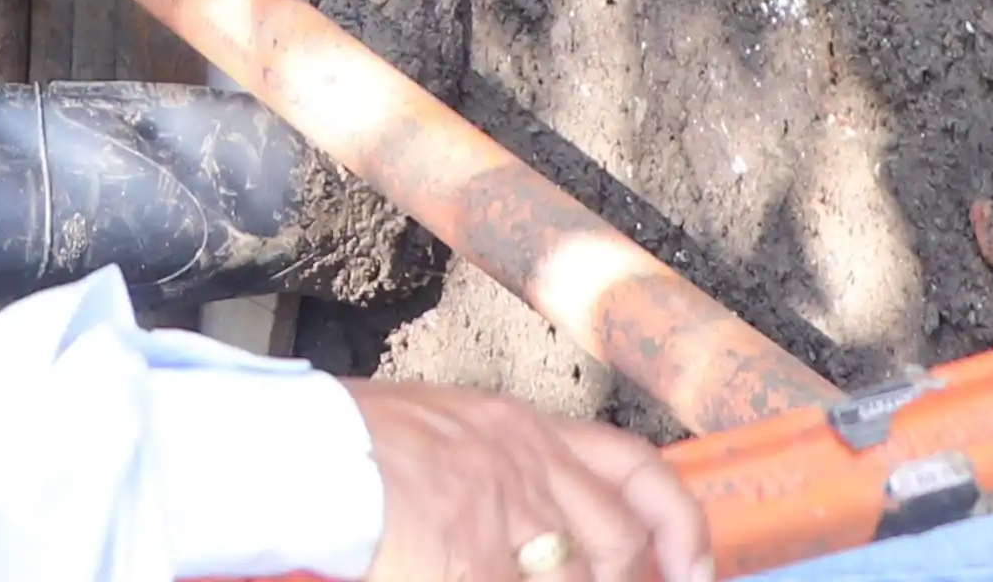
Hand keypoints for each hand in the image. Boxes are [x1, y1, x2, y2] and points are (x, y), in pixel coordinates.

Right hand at [354, 383, 713, 581]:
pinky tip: (476, 580)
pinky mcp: (472, 564)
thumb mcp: (447, 429)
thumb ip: (504, 468)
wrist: (298, 453)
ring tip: (517, 575)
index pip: (633, 465)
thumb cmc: (352, 444)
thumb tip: (545, 530)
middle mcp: (524, 465)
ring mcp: (502, 518)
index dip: (679, 523)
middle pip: (618, 540)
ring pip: (579, 574)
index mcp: (520, 426)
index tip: (695, 568)